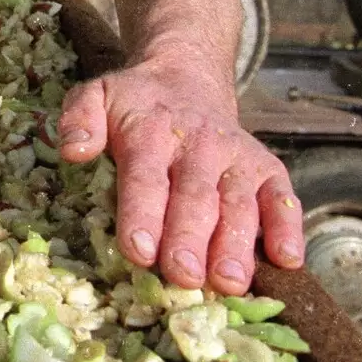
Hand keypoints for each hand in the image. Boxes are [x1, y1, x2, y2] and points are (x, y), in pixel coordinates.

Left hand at [58, 58, 303, 293]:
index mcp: (150, 133)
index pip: (145, 177)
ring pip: (240, 205)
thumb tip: (72, 151)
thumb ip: (79, 120)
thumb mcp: (95, 97)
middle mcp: (199, 147)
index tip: (138, 252)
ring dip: (236, 245)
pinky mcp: (268, 170)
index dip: (142, 215)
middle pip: (195, 198)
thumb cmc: (134, 105)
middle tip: (183, 276)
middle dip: (189, 239)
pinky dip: (288, 228)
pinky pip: (283, 199)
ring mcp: (237, 159)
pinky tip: (287, 259)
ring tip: (228, 282)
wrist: (186, 79)